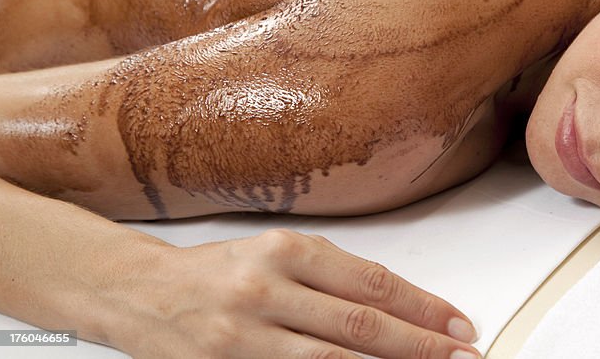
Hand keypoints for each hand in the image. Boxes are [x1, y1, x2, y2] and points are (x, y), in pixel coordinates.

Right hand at [114, 229, 479, 358]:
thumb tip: (401, 309)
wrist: (138, 292)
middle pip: (360, 327)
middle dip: (421, 346)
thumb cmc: (219, 270)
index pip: (373, 284)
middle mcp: (266, 289)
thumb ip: (334, 279)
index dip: (424, 308)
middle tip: (461, 356)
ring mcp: (243, 337)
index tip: (459, 325)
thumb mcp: (279, 254)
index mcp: (287, 251)